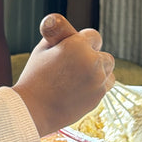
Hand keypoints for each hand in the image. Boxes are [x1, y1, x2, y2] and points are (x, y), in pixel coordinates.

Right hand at [12, 13, 114, 137]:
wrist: (33, 109)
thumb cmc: (35, 77)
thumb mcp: (42, 49)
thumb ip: (61, 36)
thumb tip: (72, 31)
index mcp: (77, 45)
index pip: (93, 36)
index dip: (83, 42)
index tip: (73, 49)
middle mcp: (92, 60)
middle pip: (103, 54)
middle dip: (92, 57)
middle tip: (74, 65)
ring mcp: (98, 80)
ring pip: (108, 69)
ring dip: (98, 70)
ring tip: (78, 77)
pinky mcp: (99, 96)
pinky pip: (106, 84)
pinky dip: (97, 85)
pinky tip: (79, 88)